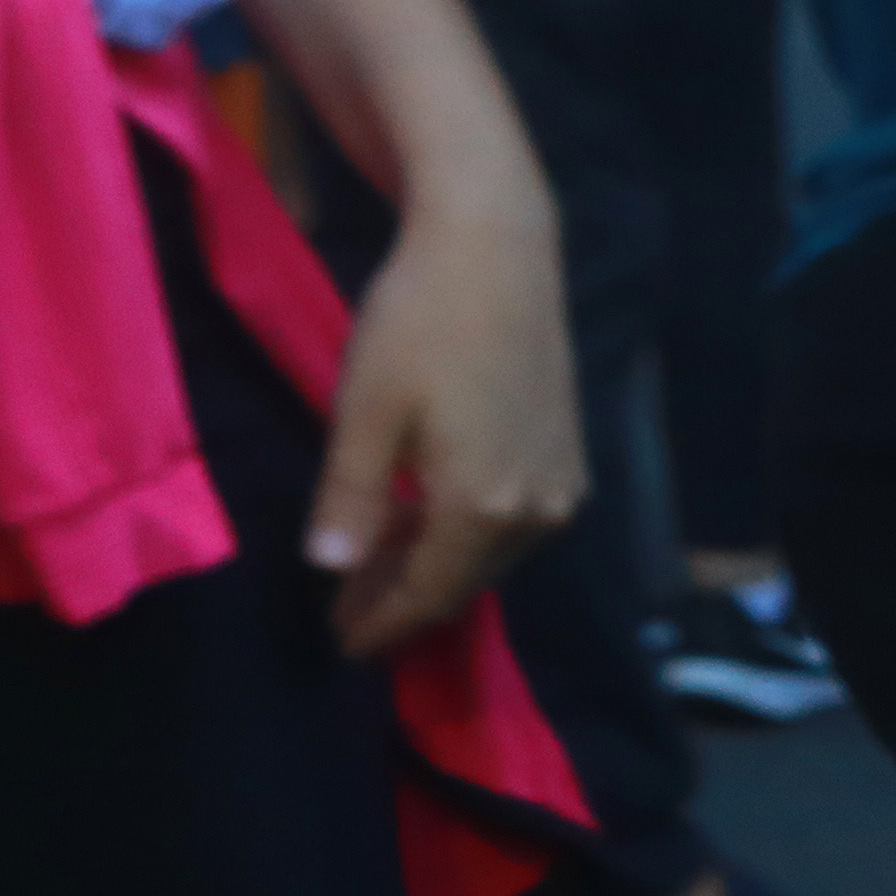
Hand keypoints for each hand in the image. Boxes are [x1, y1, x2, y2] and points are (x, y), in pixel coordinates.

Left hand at [313, 187, 580, 654]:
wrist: (496, 250)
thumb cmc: (417, 323)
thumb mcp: (364, 410)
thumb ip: (349, 496)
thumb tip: (328, 568)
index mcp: (484, 509)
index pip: (428, 593)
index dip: (381, 621)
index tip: (340, 645)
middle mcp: (537, 512)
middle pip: (464, 579)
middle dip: (403, 599)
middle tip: (346, 613)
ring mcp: (560, 484)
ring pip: (489, 552)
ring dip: (434, 566)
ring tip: (374, 574)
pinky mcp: (567, 455)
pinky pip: (510, 521)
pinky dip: (463, 533)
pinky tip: (423, 523)